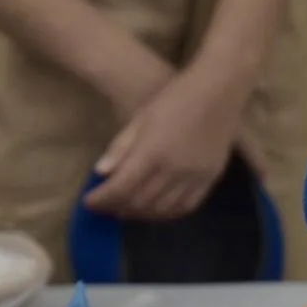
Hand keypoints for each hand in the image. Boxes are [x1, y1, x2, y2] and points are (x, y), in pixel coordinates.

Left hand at [85, 68, 246, 220]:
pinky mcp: (210, 180)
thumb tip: (101, 173)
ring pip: (162, 210)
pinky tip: (156, 211)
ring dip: (140, 214)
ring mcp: (193, 178)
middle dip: (117, 207)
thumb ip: (121, 147)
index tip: (89, 202)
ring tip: (127, 210)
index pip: (120, 187)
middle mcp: (173, 170)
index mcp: (152, 151)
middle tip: (106, 206)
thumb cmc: (174, 99)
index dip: (102, 199)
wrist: (217, 92)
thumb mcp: (141, 118)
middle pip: (139, 202)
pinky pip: (186, 207)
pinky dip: (167, 214)